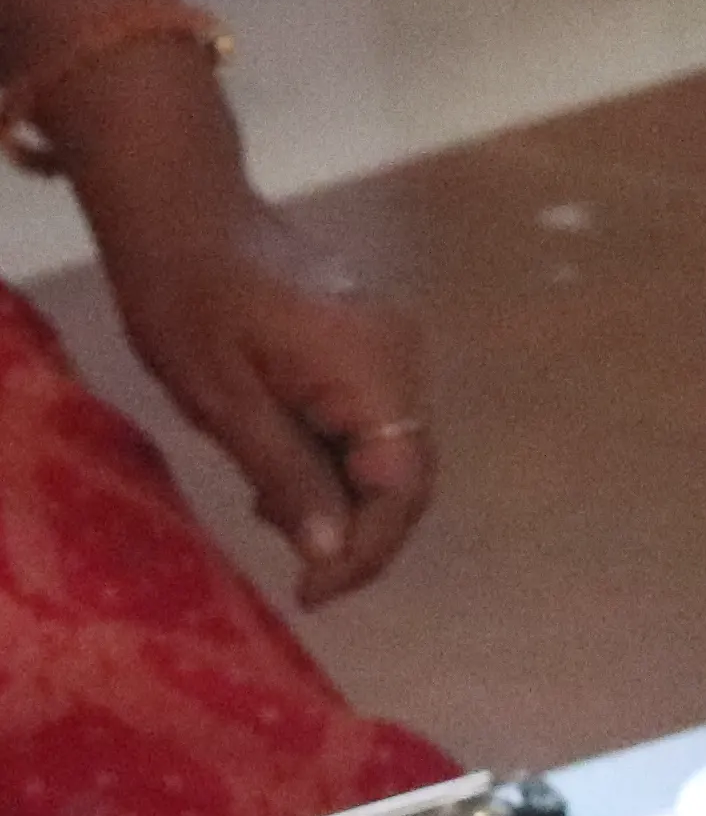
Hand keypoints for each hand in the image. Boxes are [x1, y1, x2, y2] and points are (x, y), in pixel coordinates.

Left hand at [98, 198, 434, 605]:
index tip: (310, 594)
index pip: (403, 485)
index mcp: (375, 372)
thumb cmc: (195, 311)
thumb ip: (289, 476)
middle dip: (356, 530)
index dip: (367, 551)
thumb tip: (332, 550)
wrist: (188, 221)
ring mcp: (388, 342)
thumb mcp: (227, 406)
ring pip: (388, 445)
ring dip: (341, 495)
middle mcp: (401, 356)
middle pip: (406, 469)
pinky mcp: (366, 337)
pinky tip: (278, 464)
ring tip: (268, 510)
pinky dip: (334, 457)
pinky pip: (370, 415)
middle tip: (291, 567)